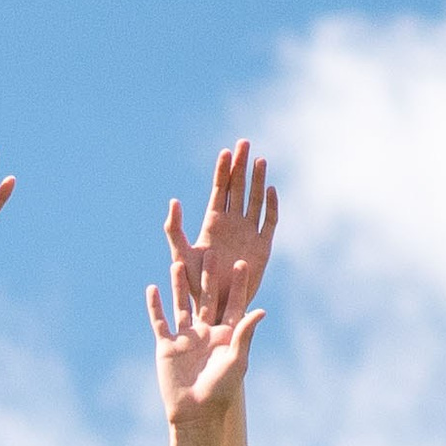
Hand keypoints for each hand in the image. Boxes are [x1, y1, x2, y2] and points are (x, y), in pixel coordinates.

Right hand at [149, 255, 263, 426]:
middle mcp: (205, 332)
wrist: (194, 413)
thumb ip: (244, 334)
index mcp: (226, 334)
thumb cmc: (220, 390)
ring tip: (178, 263)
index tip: (241, 264)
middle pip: (206, 298)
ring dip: (180, 285)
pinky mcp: (166, 346)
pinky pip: (159, 321)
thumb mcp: (237, 360)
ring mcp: (185, 338)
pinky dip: (155, 306)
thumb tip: (260, 310)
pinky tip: (152, 288)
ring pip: (181, 305)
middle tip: (210, 252)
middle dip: (208, 276)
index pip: (232, 304)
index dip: (237, 285)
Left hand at [166, 139, 277, 321]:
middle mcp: (232, 224)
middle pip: (238, 188)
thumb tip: (173, 201)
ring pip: (254, 199)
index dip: (222, 171)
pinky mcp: (263, 245)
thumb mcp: (180, 255)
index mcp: (212, 223)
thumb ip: (174, 229)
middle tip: (244, 142)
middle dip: (240, 166)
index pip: (219, 190)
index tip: (225, 151)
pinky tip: (271, 189)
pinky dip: (271, 205)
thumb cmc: (195, 283)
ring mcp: (248, 232)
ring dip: (257, 179)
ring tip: (259, 159)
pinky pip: (269, 221)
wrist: (217, 304)